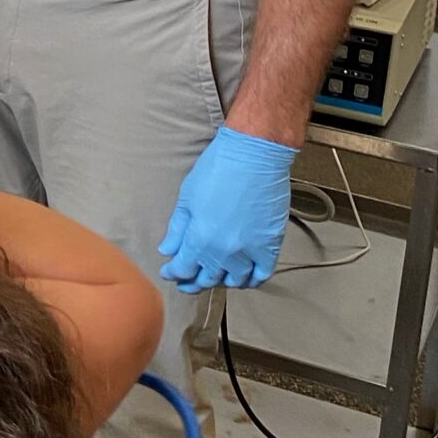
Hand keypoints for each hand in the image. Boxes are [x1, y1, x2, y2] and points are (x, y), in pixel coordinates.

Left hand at [160, 125, 297, 291]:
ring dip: (222, 282)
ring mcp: (249, 251)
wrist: (254, 155)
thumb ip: (177, 229)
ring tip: (215, 278)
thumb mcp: (187, 197)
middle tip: (188, 281)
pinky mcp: (271, 246)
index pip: (183, 269)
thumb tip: (167, 250)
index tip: (170, 273)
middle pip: (207, 279)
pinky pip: (261, 275)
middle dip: (194, 282)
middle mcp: (224, 252)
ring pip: (234, 281)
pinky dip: (251, 280)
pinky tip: (243, 277)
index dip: (174, 273)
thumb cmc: (218, 169)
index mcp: (199, 239)